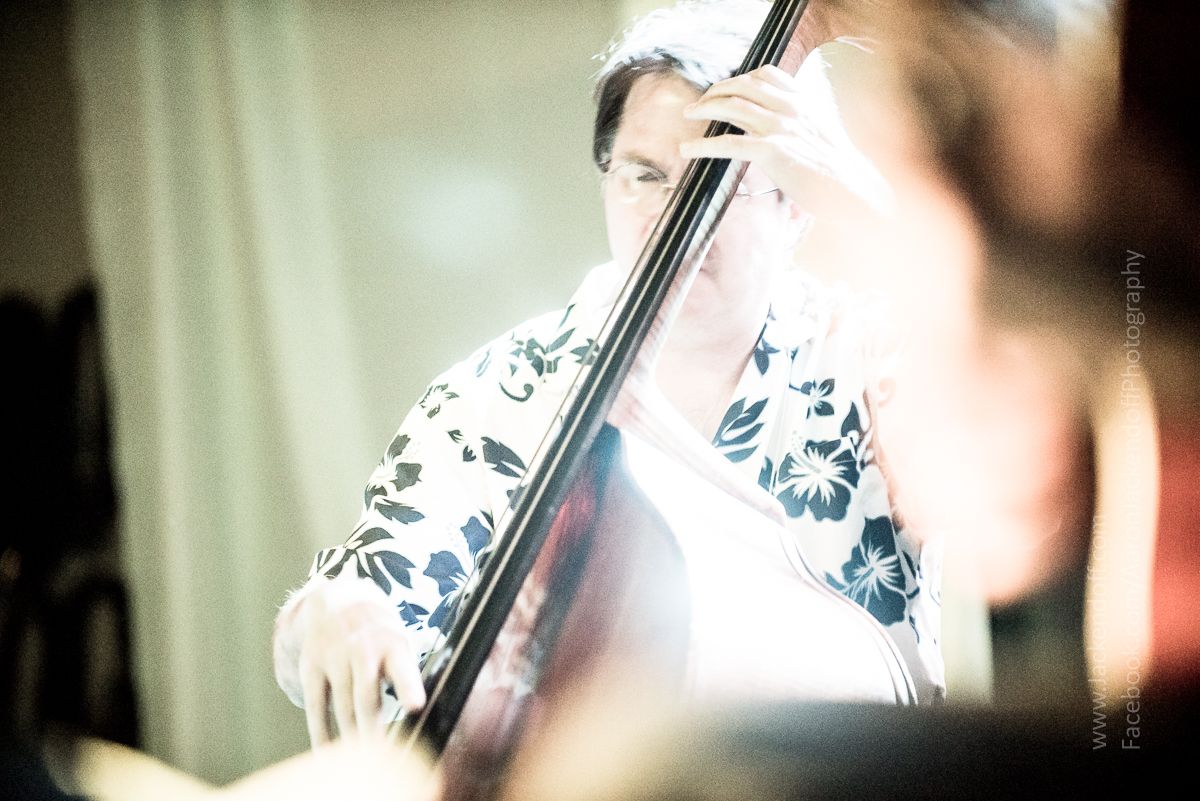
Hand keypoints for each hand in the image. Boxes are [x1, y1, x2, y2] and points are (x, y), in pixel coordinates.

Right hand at [274, 572, 425, 745]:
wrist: (338, 599)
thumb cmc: (379, 633)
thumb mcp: (399, 640)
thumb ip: (405, 673)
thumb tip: (417, 713)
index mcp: (392, 643)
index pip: (402, 666)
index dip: (408, 686)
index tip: (415, 705)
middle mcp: (362, 648)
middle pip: (366, 697)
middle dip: (371, 729)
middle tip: (379, 756)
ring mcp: (334, 656)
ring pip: (342, 705)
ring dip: (349, 736)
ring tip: (357, 760)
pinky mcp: (312, 665)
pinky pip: (315, 704)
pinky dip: (320, 731)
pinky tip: (326, 751)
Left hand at [679, 63, 891, 217]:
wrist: (855, 191)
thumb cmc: (838, 170)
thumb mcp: (821, 134)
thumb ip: (799, 123)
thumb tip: (774, 127)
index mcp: (804, 100)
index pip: (766, 75)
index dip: (739, 79)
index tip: (723, 89)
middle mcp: (792, 108)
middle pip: (742, 86)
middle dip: (714, 92)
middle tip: (696, 105)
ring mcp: (782, 128)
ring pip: (732, 107)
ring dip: (704, 109)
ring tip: (688, 116)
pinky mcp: (773, 152)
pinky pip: (730, 144)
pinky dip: (703, 145)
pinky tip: (688, 150)